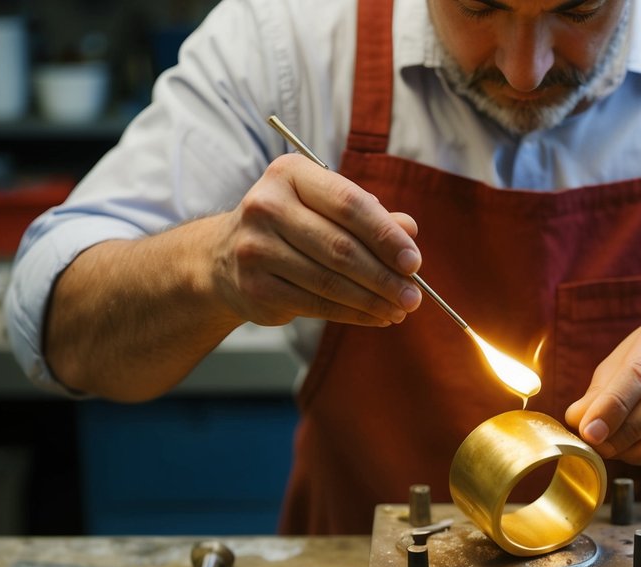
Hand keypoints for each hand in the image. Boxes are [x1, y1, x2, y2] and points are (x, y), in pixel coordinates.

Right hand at [213, 153, 422, 326]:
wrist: (225, 257)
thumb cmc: (291, 226)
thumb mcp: (326, 208)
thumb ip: (369, 216)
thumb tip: (410, 229)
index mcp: (290, 174)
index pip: (349, 204)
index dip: (386, 235)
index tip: (414, 261)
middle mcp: (267, 206)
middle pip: (341, 247)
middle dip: (384, 276)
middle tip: (415, 295)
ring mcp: (256, 248)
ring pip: (330, 281)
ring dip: (373, 300)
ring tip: (401, 309)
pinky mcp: (256, 287)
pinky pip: (316, 305)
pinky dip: (353, 314)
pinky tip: (377, 317)